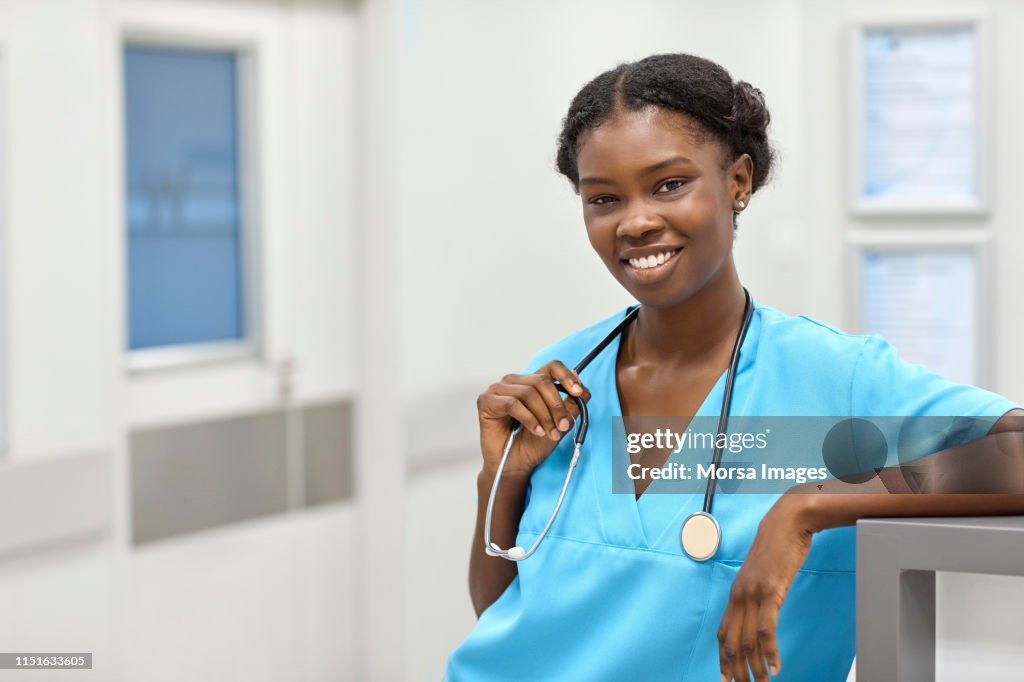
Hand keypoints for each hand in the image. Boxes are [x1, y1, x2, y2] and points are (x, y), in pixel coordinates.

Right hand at [477, 361, 589, 475]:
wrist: (515, 465)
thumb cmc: (533, 444)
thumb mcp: (560, 423)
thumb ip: (571, 404)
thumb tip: (581, 386)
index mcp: (531, 382)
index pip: (551, 367)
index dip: (566, 376)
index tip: (578, 393)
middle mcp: (514, 382)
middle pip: (542, 381)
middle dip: (557, 406)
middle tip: (563, 425)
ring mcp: (498, 389)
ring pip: (528, 393)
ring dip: (544, 416)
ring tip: (549, 433)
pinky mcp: (486, 401)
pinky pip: (512, 404)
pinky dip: (529, 419)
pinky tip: (536, 431)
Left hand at [718, 497, 813, 681]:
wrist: (787, 522)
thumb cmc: (777, 547)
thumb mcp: (763, 575)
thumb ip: (758, 594)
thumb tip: (761, 612)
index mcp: (736, 593)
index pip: (722, 633)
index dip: (723, 658)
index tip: (725, 677)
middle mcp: (739, 596)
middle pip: (731, 642)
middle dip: (736, 670)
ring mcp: (753, 594)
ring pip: (747, 640)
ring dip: (754, 667)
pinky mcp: (769, 592)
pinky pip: (766, 629)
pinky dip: (769, 652)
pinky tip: (775, 667)